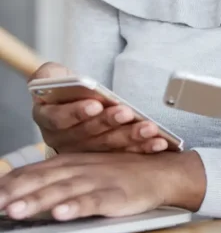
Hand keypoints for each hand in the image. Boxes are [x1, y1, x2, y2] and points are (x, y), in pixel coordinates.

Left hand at [0, 151, 204, 220]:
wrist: (160, 171)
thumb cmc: (119, 172)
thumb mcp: (86, 169)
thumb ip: (56, 178)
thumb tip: (20, 191)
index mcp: (71, 162)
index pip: (33, 171)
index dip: (10, 183)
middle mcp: (81, 169)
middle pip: (44, 181)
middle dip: (16, 192)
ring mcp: (98, 181)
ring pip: (64, 191)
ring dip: (39, 200)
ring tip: (16, 210)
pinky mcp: (116, 194)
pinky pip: (94, 201)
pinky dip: (77, 206)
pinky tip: (62, 213)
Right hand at [31, 63, 169, 153]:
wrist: (74, 102)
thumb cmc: (64, 89)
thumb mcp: (50, 76)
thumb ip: (49, 75)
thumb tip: (56, 78)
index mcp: (48, 119)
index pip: (60, 118)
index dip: (77, 112)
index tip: (95, 104)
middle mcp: (64, 140)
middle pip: (88, 134)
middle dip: (110, 123)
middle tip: (127, 113)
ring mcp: (86, 151)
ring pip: (109, 145)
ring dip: (131, 137)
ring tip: (149, 128)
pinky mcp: (106, 157)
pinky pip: (125, 153)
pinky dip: (143, 147)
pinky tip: (159, 141)